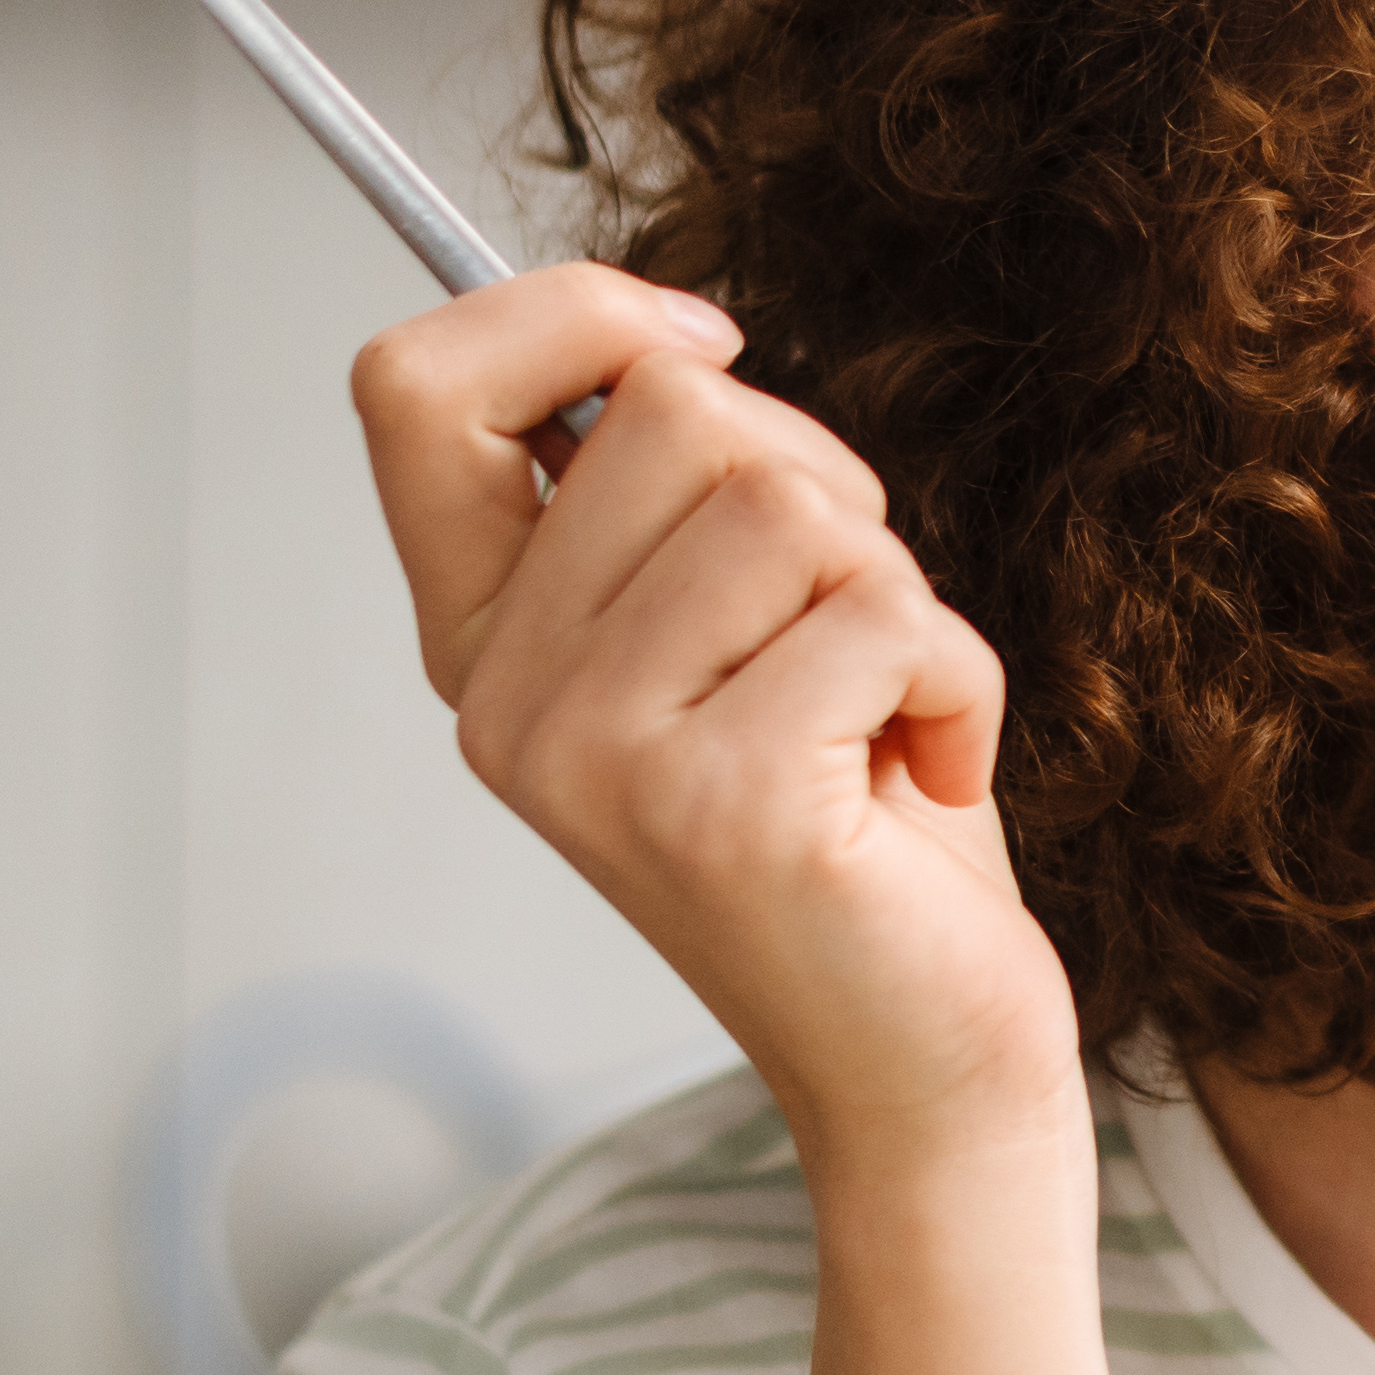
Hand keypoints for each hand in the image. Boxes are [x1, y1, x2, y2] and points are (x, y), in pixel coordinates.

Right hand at [349, 268, 1076, 1184]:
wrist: (925, 1062)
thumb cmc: (857, 830)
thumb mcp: (735, 625)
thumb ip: (667, 498)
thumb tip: (662, 336)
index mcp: (484, 641)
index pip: (415, 386)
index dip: (572, 312)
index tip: (706, 343)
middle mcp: (506, 700)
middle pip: (670, 409)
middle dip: (822, 481)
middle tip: (849, 630)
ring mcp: (598, 757)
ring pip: (788, 501)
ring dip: (898, 592)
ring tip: (883, 713)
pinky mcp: (720, 806)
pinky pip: (883, 610)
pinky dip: (959, 678)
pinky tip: (929, 775)